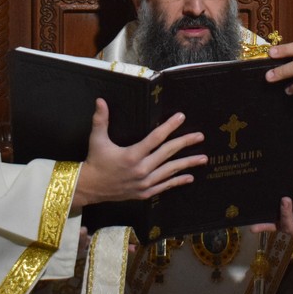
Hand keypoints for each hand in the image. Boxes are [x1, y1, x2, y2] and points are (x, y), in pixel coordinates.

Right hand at [72, 99, 206, 207]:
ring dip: (187, 164)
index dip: (169, 126)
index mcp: (132, 155)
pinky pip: (165, 186)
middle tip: (200, 136)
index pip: (155, 138)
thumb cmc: (95, 161)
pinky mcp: (144, 193)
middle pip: (168, 153)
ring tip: (203, 158)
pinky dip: (178, 181)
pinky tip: (189, 177)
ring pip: (170, 171)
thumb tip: (100, 100)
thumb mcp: (97, 139)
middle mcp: (141, 170)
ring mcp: (144, 183)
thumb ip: (100, 120)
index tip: (181, 117)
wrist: (89, 188)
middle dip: (185, 143)